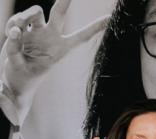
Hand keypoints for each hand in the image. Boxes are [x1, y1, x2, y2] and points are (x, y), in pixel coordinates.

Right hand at [1, 0, 108, 114]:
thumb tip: (13, 30)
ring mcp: (37, 32)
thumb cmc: (24, 75)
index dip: (95, 27)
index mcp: (61, 50)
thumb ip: (14, 48)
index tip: (110, 17)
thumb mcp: (19, 66)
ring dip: (25, 15)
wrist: (15, 79)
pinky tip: (10, 33)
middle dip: (64, 2)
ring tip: (17, 26)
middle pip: (58, 14)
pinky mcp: (22, 30)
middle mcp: (50, 37)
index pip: (81, 36)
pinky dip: (12, 24)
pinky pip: (17, 20)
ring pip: (35, 13)